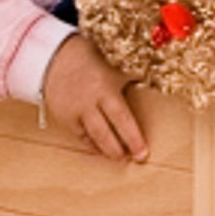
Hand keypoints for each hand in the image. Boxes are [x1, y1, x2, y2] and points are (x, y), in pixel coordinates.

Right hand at [41, 34, 148, 160]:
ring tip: (119, 157)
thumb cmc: (92, 57)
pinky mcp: (63, 118)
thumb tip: (158, 85)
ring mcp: (74, 113)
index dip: (133, 138)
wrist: (57, 56)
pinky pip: (79, 136)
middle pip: (105, 134)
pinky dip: (91, 144)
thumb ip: (133, 79)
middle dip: (120, 150)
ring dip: (106, 150)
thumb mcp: (116, 65)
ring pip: (91, 138)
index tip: (143, 152)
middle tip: (134, 159)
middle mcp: (88, 104)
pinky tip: (101, 149)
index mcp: (105, 89)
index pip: (122, 119)